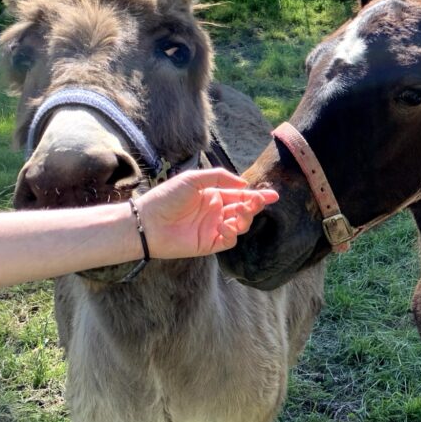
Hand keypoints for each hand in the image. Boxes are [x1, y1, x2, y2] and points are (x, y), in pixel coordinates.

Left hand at [134, 168, 277, 259]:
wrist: (148, 222)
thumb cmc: (167, 197)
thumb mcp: (194, 179)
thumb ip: (220, 178)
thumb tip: (244, 184)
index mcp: (213, 196)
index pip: (240, 195)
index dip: (257, 195)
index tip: (272, 195)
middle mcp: (216, 212)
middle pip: (244, 209)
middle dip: (254, 205)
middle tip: (257, 201)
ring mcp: (213, 228)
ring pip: (240, 224)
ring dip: (245, 217)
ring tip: (241, 211)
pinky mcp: (209, 244)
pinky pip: (229, 240)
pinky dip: (232, 233)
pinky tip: (224, 225)